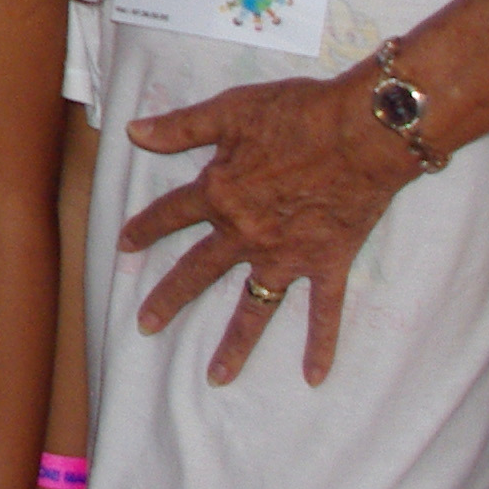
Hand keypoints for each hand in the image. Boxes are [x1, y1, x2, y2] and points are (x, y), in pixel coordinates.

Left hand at [116, 71, 412, 385]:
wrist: (363, 131)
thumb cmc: (298, 113)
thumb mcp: (231, 110)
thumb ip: (181, 127)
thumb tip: (134, 132)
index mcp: (220, 194)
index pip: (172, 214)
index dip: (146, 227)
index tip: (124, 245)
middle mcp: (246, 234)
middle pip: (198, 271)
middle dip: (169, 298)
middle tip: (144, 326)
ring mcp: (287, 255)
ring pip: (253, 307)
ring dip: (234, 344)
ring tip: (215, 377)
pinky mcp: (328, 263)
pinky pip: (323, 312)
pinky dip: (320, 345)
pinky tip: (314, 377)